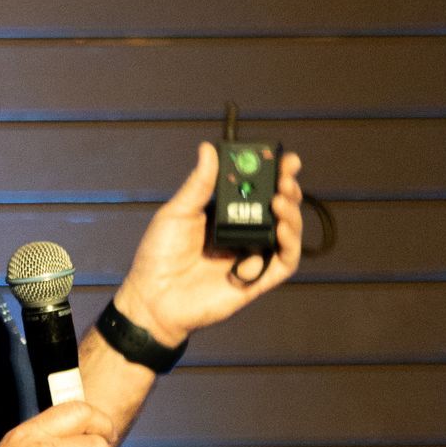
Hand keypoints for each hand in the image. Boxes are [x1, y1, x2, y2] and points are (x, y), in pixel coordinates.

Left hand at [114, 142, 303, 342]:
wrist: (153, 297)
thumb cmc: (159, 255)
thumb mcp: (178, 212)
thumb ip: (199, 184)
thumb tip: (208, 149)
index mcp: (226, 214)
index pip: (258, 189)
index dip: (275, 173)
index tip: (283, 158)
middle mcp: (243, 233)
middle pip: (278, 208)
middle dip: (288, 189)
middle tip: (286, 176)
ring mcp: (252, 257)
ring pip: (287, 233)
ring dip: (292, 215)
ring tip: (280, 201)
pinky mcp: (257, 281)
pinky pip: (284, 264)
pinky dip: (288, 246)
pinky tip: (278, 231)